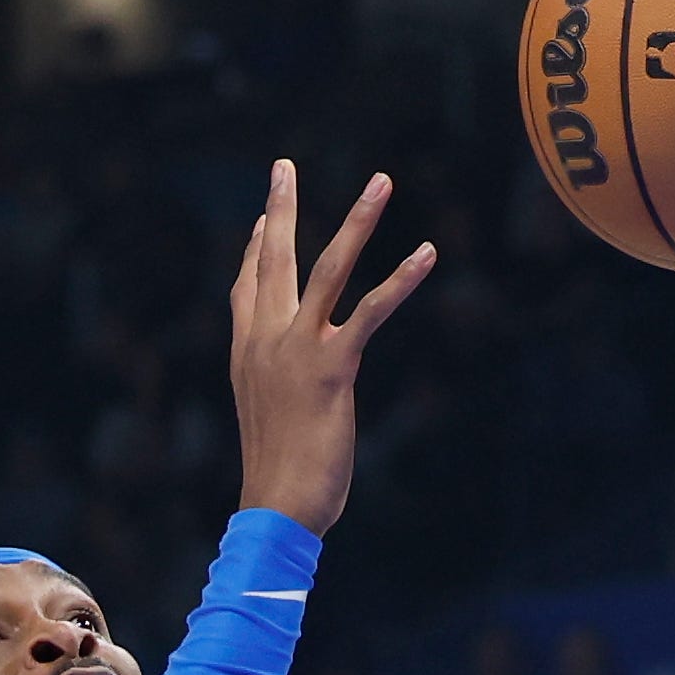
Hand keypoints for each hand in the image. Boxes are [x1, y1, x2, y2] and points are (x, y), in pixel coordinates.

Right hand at [227, 161, 432, 535]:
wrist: (276, 508)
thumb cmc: (279, 480)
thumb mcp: (273, 423)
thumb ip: (282, 392)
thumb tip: (296, 391)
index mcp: (247, 356)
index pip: (247, 289)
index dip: (255, 249)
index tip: (265, 216)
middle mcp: (264, 343)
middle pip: (274, 262)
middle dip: (281, 209)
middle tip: (283, 166)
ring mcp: (296, 351)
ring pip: (327, 269)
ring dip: (358, 222)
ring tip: (381, 182)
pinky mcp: (332, 367)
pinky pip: (371, 311)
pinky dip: (402, 279)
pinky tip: (427, 252)